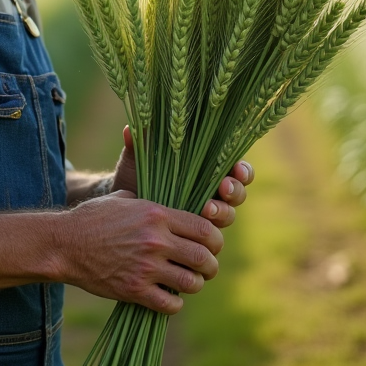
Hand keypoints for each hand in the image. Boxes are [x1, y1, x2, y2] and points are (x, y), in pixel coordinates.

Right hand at [58, 191, 222, 313]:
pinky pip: (170, 304)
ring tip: (188, 281)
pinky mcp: (134, 290)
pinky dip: (175, 303)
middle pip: (204, 258)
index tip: (211, 245)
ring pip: (192, 283)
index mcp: (156, 215)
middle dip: (210, 265)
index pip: (204, 229)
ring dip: (195, 284)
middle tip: (205, 267)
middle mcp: (155, 241)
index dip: (215, 240)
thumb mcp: (124, 199)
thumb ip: (152, 203)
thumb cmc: (93, 218)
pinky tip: (169, 297)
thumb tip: (172, 205)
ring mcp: (145, 267)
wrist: (65, 244)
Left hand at [111, 126, 253, 228]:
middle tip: (224, 188)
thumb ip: (138, 146)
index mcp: (206, 167)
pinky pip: (211, 235)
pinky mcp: (197, 234)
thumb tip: (130, 129)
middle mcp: (212, 190)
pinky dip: (209, 232)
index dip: (242, 169)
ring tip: (207, 208)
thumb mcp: (137, 161)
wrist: (124, 211)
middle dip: (235, 190)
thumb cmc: (135, 178)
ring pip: (228, 214)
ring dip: (223, 211)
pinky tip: (199, 227)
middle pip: (238, 191)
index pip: (234, 166)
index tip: (236, 168)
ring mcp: (207, 213)